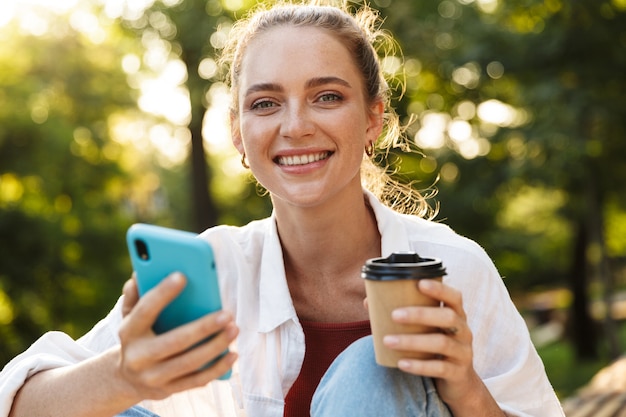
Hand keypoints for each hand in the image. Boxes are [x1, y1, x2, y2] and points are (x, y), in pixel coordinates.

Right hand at [117, 273, 237, 400]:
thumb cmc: (138, 335)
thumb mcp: (130, 315)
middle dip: (203, 328)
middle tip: (227, 314)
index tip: (182, 276)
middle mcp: (138, 357)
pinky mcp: (168, 390)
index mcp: (129, 332)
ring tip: (234, 329)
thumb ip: (136, 294)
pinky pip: (196, 381)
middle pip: (175, 341)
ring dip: (216, 346)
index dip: (162, 293)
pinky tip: (233, 353)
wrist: (126, 378)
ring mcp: (153, 377)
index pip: (145, 310)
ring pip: (189, 363)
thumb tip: (140, 272)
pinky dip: (217, 368)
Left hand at [382, 279, 476, 404]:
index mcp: (457, 315)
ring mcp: (463, 352)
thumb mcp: (425, 329)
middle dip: (421, 314)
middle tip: (394, 315)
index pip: (454, 297)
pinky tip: (401, 363)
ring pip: (442, 343)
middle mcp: (464, 331)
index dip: (440, 289)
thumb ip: (403, 315)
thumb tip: (368, 301)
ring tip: (387, 341)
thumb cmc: (434, 346)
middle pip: (448, 317)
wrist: (458, 381)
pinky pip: (440, 368)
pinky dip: (419, 366)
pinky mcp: (458, 373)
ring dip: (412, 341)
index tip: (419, 283)